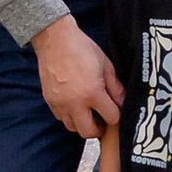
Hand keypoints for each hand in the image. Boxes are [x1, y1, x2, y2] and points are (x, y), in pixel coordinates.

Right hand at [34, 14, 121, 137]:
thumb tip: (121, 102)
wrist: (55, 39)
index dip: (115, 115)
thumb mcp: (105, 65)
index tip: (114, 111)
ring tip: (87, 112)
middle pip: (88, 132)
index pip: (111, 117)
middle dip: (98, 129)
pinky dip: (69, 115)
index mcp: (92, 93)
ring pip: (72, 127)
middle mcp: (75, 102)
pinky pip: (60, 117)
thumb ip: (115, 87)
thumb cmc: (82, 48)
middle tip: (102, 122)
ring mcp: (60, 103)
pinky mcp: (49, 100)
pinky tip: (74, 104)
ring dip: (82, 123)